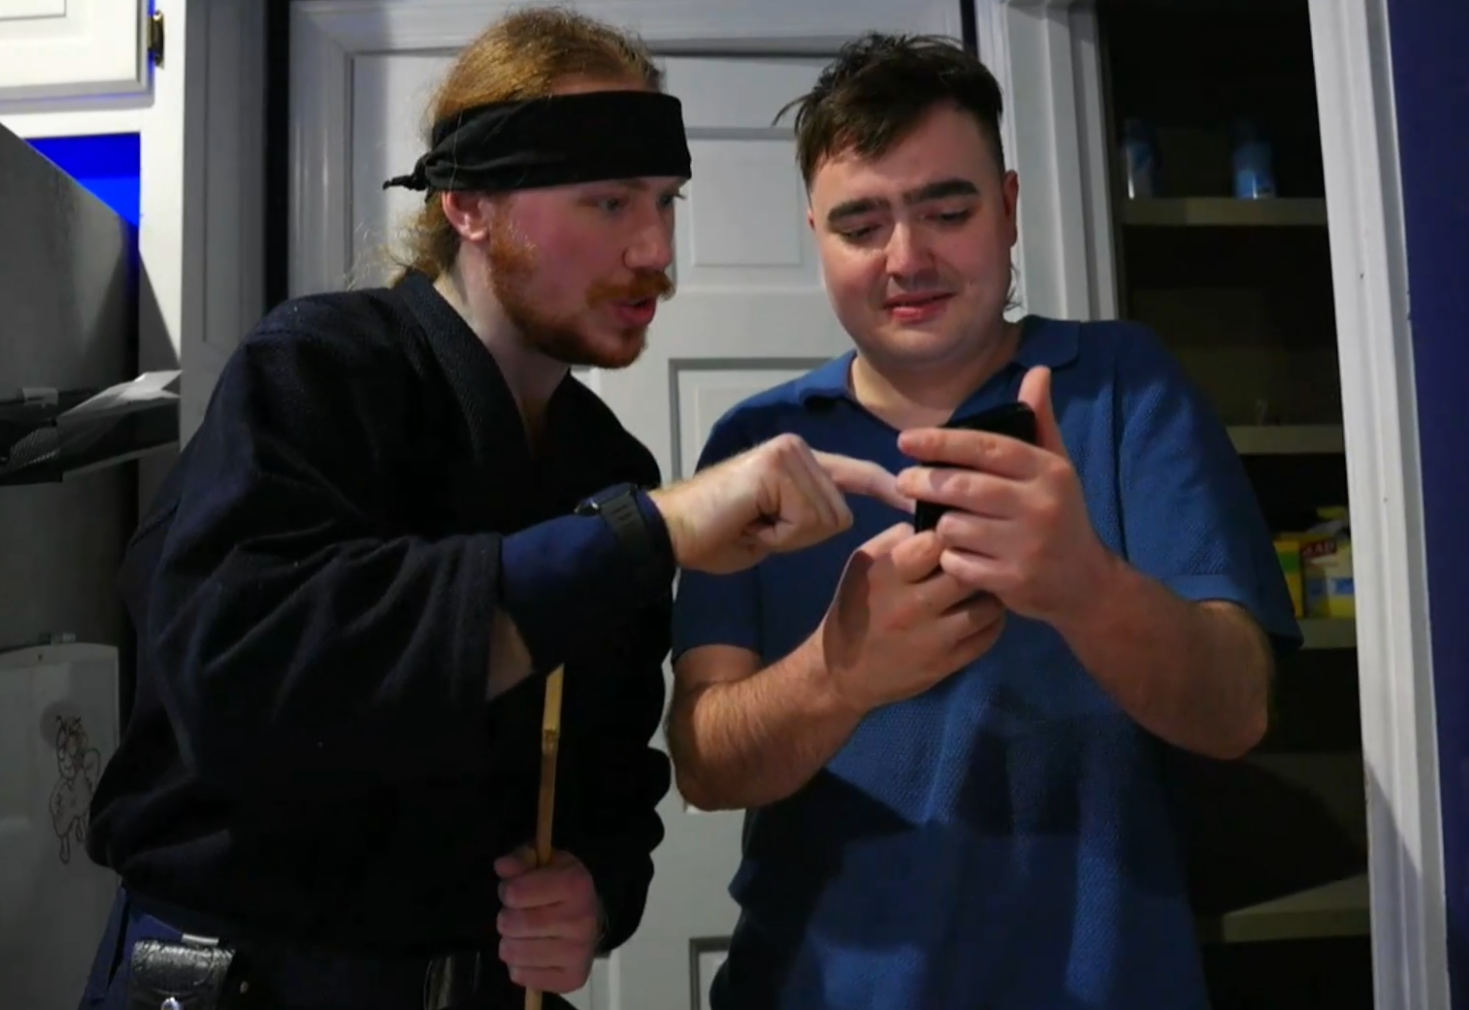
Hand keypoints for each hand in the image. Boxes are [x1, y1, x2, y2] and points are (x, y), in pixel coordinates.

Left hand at [495, 847, 602, 993]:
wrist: (594, 920)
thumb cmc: (562, 889)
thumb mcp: (545, 863)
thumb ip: (521, 860)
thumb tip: (502, 865)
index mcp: (575, 885)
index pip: (516, 892)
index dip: (507, 890)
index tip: (515, 890)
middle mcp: (580, 920)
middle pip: (511, 924)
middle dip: (507, 917)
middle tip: (519, 914)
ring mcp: (578, 953)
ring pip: (513, 953)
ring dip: (510, 943)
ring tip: (524, 934)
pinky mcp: (572, 979)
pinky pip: (521, 976)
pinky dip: (519, 966)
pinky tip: (532, 954)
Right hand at [650, 433, 912, 574]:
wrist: (670, 532)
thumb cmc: (715, 535)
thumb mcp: (776, 527)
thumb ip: (807, 515)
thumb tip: (839, 519)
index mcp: (799, 461)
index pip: (855, 474)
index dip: (885, 489)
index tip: (913, 500)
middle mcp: (798, 448)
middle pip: (840, 512)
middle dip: (802, 535)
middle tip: (758, 530)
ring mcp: (788, 452)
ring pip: (825, 518)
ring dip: (787, 536)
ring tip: (751, 525)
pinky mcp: (777, 463)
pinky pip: (803, 518)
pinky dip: (777, 534)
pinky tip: (748, 522)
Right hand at [819, 522, 1006, 713]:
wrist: (843, 671)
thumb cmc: (854, 607)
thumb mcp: (862, 564)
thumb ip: (896, 539)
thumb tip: (936, 524)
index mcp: (888, 575)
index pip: (936, 543)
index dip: (950, 535)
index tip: (953, 538)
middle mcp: (911, 606)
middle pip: (966, 574)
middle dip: (977, 563)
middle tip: (979, 562)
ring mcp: (932, 638)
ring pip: (986, 606)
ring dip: (989, 594)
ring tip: (983, 589)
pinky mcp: (946, 663)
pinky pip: (987, 636)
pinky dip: (992, 621)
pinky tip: (981, 613)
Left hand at [894, 366, 1113, 623]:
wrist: (1086, 583)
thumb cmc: (1061, 515)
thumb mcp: (1056, 467)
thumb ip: (1039, 421)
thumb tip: (1038, 371)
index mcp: (1048, 471)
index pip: (986, 448)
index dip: (942, 442)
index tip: (905, 440)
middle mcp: (1039, 505)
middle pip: (962, 488)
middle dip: (925, 482)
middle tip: (903, 481)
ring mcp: (1026, 546)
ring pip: (954, 526)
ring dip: (940, 525)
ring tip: (943, 522)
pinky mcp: (1012, 581)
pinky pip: (957, 563)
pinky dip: (950, 558)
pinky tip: (958, 554)